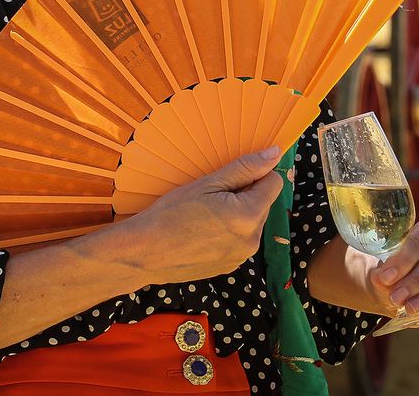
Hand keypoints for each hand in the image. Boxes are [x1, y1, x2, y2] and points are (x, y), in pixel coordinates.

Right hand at [115, 147, 284, 285]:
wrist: (145, 251)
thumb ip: (245, 168)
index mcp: (249, 215)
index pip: (274, 183)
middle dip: (245, 194)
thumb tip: (273, 153)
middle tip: (212, 195)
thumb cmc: (171, 213)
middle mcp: (252, 239)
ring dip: (237, 214)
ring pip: (251, 222)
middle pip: (263, 203)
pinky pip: (239, 240)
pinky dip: (227, 232)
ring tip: (204, 215)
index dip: (255, 174)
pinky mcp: (231, 265)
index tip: (232, 176)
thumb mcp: (208, 183)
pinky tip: (202, 231)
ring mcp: (242, 256)